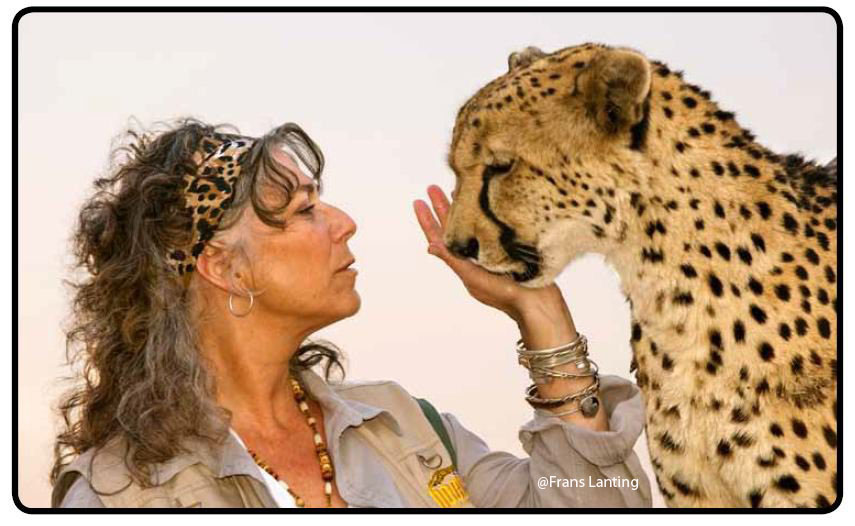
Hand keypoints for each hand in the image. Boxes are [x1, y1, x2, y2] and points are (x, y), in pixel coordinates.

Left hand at [413, 185, 576, 343]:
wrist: (538, 302)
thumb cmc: (506, 294)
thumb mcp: (474, 277)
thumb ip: (454, 259)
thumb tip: (430, 245)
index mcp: (464, 262)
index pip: (440, 237)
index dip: (428, 220)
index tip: (418, 202)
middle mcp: (475, 255)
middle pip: (453, 228)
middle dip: (442, 208)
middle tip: (431, 188)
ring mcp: (491, 252)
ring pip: (470, 225)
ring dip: (460, 209)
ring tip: (454, 190)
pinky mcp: (506, 248)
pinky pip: (488, 227)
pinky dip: (481, 215)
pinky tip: (483, 205)